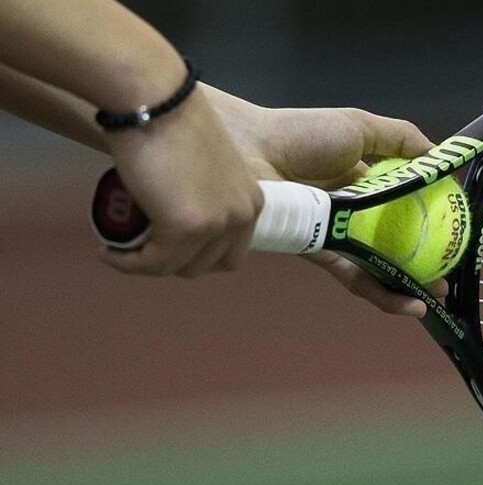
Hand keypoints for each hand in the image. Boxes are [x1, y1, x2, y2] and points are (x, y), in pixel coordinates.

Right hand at [101, 88, 262, 277]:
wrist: (153, 98)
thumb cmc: (170, 121)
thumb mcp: (205, 166)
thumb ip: (206, 194)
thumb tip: (179, 219)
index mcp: (253, 200)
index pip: (229, 252)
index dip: (195, 255)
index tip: (164, 245)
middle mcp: (243, 215)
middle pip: (206, 265)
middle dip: (171, 261)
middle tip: (139, 245)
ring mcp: (217, 223)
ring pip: (177, 267)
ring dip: (146, 264)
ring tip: (120, 247)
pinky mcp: (186, 228)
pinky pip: (152, 263)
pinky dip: (128, 263)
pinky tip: (110, 251)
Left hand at [204, 86, 444, 316]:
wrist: (252, 152)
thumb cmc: (301, 134)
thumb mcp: (360, 127)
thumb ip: (401, 139)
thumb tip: (440, 158)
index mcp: (358, 178)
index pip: (398, 204)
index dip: (423, 219)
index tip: (449, 231)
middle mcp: (348, 209)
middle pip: (390, 239)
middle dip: (419, 259)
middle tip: (447, 274)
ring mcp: (334, 233)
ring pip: (375, 263)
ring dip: (406, 282)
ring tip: (434, 294)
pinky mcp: (319, 252)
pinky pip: (354, 275)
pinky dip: (382, 292)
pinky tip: (409, 301)